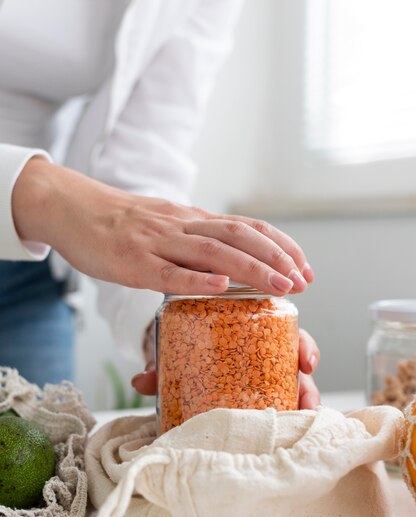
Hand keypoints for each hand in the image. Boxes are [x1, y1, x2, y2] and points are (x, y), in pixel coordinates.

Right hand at [12, 158, 313, 295]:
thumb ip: (194, 240)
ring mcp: (157, 242)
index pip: (246, 227)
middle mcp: (181, 226)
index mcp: (191, 219)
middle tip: (303, 281)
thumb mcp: (166, 224)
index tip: (305, 267)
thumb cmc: (119, 223)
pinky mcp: (132, 261)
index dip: (280, 245)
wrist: (72, 207)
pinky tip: (221, 288)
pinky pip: (168, 272)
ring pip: (211, 252)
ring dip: (250, 269)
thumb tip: (226, 265)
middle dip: (276, 258)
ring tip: (280, 285)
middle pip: (237, 237)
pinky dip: (196, 280)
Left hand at [131, 328, 319, 409]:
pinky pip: (275, 402)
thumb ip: (162, 366)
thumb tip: (140, 381)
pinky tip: (288, 427)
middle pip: (296, 365)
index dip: (304, 348)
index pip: (289, 335)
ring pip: (292, 387)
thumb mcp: (177, 349)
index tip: (307, 364)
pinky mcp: (257, 394)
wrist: (175, 352)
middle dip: (308, 385)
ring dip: (301, 404)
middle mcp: (265, 353)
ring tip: (300, 421)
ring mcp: (264, 375)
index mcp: (253, 332)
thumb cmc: (188, 345)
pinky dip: (284, 413)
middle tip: (307, 401)